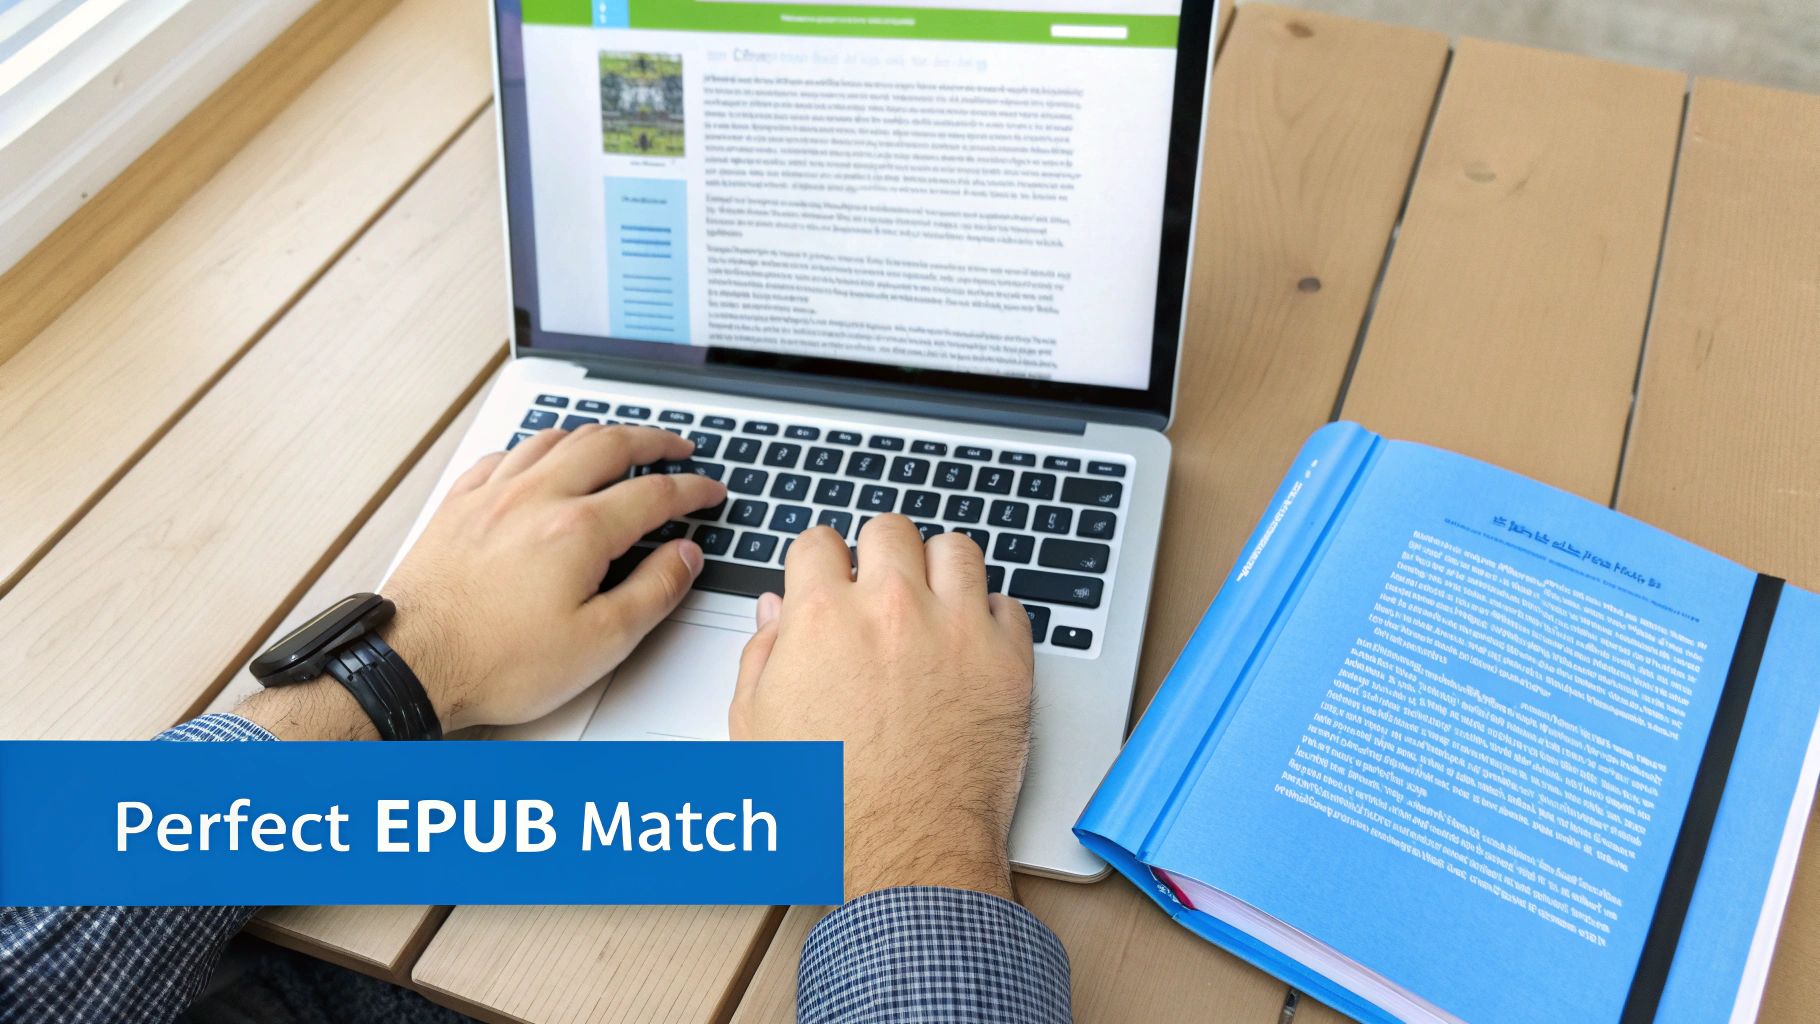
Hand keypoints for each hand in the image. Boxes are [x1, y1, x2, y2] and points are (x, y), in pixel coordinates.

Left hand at [240, 425, 724, 738]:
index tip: (709, 491)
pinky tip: (539, 457)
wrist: (411, 665)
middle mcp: (536, 498)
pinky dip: (536, 448)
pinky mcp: (458, 506)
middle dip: (652, 440)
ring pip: (554, 439)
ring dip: (596, 434)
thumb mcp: (600, 643)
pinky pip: (504, 455)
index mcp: (578, 530)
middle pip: (607, 445)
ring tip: (618, 440)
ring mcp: (492, 496)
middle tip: (676, 446)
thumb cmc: (495, 662)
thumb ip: (653, 592)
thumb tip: (685, 558)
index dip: (692, 489)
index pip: (654, 493)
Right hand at [729, 515, 1034, 901]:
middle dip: (880, 552)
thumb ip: (761, 655)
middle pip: (890, 529)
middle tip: (882, 584)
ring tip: (933, 599)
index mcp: (822, 618)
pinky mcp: (1007, 659)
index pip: (819, 541)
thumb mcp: (757, 729)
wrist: (904, 852)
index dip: (820, 561)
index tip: (830, 576)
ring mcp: (956, 628)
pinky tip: (972, 642)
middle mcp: (891, 608)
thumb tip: (775, 612)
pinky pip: (1008, 604)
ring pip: (956, 549)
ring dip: (940, 569)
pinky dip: (991, 617)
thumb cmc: (829, 805)